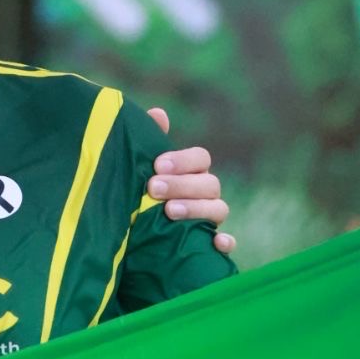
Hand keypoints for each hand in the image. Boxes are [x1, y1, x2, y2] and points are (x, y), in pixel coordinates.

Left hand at [146, 106, 234, 255]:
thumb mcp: (141, 169)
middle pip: (209, 183)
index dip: (183, 160)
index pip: (201, 158)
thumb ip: (150, 142)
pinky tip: (216, 244)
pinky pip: (227, 243)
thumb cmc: (139, 195)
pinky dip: (225, 242)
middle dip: (182, 184)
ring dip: (196, 209)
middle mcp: (205, 194)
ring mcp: (210, 219)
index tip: (157, 164)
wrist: (132, 238)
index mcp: (192, 172)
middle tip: (153, 188)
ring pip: (218, 210)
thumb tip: (158, 113)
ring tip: (169, 212)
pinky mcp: (209, 245)